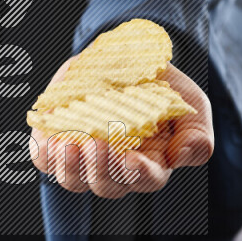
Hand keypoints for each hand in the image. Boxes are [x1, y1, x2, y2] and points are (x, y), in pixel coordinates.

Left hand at [29, 58, 213, 198]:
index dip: (137, 175)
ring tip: (68, 144)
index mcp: (149, 164)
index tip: (131, 160)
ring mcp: (83, 155)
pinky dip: (44, 154)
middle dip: (99, 168)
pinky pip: (44, 158)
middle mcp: (114, 166)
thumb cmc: (162, 85)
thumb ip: (196, 136)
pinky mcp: (57, 137)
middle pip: (105, 185)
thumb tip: (178, 157)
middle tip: (95, 144)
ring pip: (72, 179)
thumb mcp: (191, 103)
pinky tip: (49, 140)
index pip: (145, 181)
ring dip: (69, 166)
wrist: (126, 55)